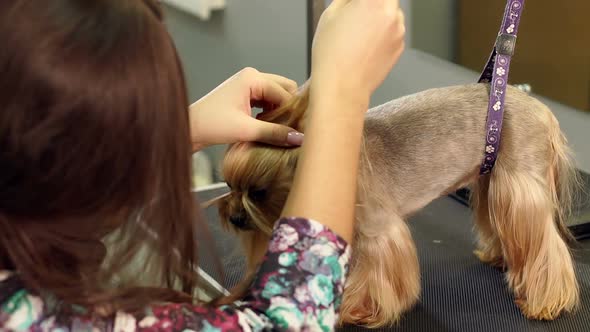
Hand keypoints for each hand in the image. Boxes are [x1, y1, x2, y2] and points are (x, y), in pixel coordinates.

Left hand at [189, 68, 303, 150]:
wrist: (189, 129)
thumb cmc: (211, 126)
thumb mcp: (246, 130)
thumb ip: (275, 133)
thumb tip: (300, 138)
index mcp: (252, 78)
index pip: (286, 93)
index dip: (292, 113)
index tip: (296, 131)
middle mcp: (252, 76)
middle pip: (285, 89)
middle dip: (288, 109)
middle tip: (286, 128)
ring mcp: (247, 84)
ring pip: (277, 95)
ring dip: (279, 112)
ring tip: (273, 129)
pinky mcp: (244, 94)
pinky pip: (267, 100)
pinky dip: (270, 113)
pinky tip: (264, 126)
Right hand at [311, 0, 405, 105]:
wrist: (342, 87)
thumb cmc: (332, 54)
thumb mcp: (330, 14)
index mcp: (374, 1)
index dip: (361, 1)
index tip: (354, 4)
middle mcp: (391, 13)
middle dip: (372, 4)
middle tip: (355, 14)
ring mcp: (398, 32)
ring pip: (392, 14)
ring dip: (379, 16)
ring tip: (358, 32)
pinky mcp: (399, 47)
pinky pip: (393, 32)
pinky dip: (382, 34)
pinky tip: (365, 45)